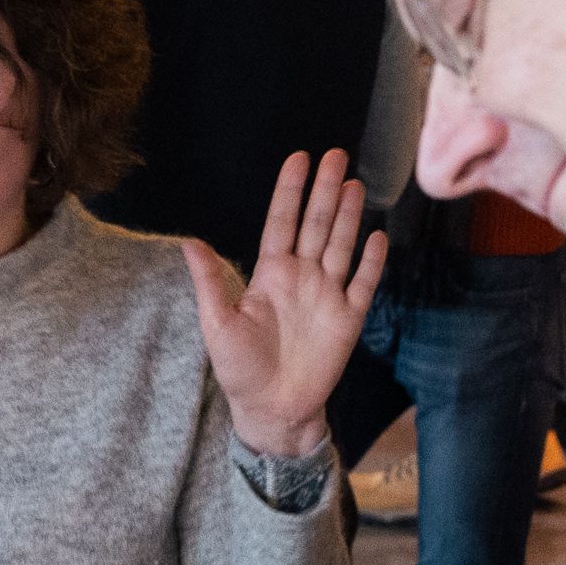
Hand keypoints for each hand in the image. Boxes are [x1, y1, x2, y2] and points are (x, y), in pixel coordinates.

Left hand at [182, 151, 383, 459]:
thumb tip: (188, 241)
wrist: (272, 409)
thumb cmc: (239, 368)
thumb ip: (209, 281)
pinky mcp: (348, 319)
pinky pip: (363, 284)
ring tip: (355, 184)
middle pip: (317, 225)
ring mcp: (326, 296)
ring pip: (341, 246)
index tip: (299, 159)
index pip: (282, 222)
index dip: (290, 191)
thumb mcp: (217, 323)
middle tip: (336, 155)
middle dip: (326, 190)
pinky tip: (377, 237)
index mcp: (269, 274)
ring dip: (349, 216)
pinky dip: (371, 262)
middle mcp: (301, 277)